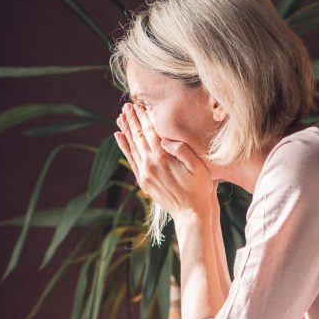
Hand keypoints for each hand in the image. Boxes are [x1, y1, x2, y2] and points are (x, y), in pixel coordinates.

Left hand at [114, 102, 212, 222]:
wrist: (191, 214)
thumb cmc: (199, 188)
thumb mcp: (198, 167)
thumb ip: (182, 150)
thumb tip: (165, 138)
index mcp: (163, 157)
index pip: (150, 131)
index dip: (144, 116)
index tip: (139, 104)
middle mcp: (150, 164)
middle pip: (138, 136)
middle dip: (132, 119)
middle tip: (126, 105)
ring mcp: (145, 173)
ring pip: (132, 146)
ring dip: (126, 130)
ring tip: (120, 116)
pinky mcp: (143, 181)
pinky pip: (130, 160)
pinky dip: (123, 147)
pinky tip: (119, 136)